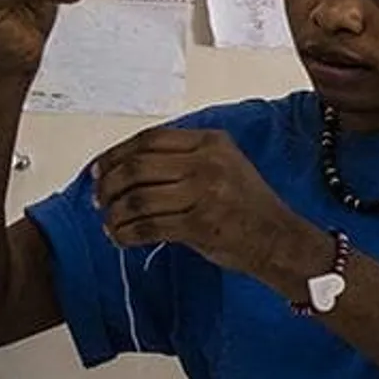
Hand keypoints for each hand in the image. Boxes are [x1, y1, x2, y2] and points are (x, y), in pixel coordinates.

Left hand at [92, 128, 326, 288]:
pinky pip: (148, 226)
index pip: (150, 139)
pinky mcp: (200, 223)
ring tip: (110, 221)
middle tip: (99, 198)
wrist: (279, 239)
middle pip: (137, 166)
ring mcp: (204, 192)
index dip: (117, 153)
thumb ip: (184, 159)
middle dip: (109, 183)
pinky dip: (126, 233)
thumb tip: (129, 167)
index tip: (100, 169)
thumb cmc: (249, 207)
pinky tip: (121, 237)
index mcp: (211, 142)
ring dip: (114, 212)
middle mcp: (207, 162)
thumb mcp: (224, 166)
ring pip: (138, 197)